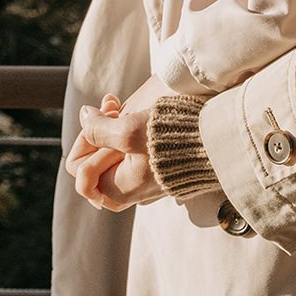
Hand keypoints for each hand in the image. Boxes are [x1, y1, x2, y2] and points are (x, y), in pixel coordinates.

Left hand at [69, 81, 168, 212]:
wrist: (217, 144)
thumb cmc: (174, 141)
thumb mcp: (129, 131)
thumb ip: (99, 127)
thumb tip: (83, 116)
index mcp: (115, 189)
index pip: (79, 169)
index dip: (84, 139)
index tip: (102, 117)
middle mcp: (128, 191)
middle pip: (94, 161)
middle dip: (97, 130)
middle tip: (111, 106)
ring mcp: (143, 182)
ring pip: (112, 154)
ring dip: (111, 127)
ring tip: (119, 105)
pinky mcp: (158, 171)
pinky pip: (130, 155)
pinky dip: (127, 134)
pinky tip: (134, 113)